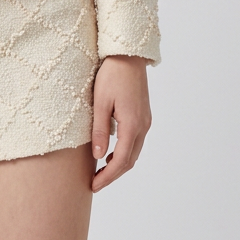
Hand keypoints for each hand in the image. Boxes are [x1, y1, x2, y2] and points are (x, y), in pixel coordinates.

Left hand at [91, 54, 151, 191]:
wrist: (127, 54)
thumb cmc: (112, 74)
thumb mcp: (100, 102)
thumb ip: (100, 130)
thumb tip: (99, 156)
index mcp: (132, 125)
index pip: (121, 161)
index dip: (108, 177)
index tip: (94, 185)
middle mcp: (143, 126)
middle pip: (130, 160)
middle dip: (113, 174)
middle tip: (95, 182)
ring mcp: (145, 120)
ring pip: (134, 151)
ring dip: (120, 164)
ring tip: (101, 170)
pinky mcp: (143, 115)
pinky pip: (136, 140)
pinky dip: (125, 151)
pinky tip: (112, 151)